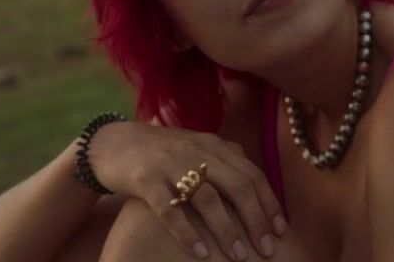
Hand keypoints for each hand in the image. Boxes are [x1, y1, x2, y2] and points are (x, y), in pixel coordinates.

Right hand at [86, 121, 286, 259]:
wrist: (112, 143)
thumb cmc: (161, 153)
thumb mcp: (197, 148)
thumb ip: (225, 160)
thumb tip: (255, 182)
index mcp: (213, 145)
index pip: (251, 174)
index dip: (269, 202)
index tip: (281, 230)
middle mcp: (197, 151)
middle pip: (236, 186)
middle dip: (256, 220)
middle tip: (268, 250)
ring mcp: (170, 163)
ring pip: (207, 198)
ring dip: (226, 229)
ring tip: (240, 256)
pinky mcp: (145, 179)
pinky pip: (169, 209)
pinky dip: (186, 232)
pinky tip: (200, 253)